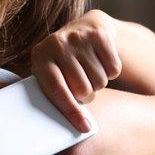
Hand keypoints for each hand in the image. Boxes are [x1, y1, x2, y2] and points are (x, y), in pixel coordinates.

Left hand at [31, 9, 121, 131]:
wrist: (86, 26)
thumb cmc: (66, 62)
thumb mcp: (53, 73)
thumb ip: (57, 96)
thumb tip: (79, 128)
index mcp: (40, 57)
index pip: (56, 90)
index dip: (71, 112)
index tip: (85, 128)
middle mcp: (57, 43)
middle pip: (82, 89)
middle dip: (86, 95)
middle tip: (83, 87)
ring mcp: (78, 36)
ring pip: (99, 81)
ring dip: (98, 83)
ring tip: (90, 72)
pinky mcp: (99, 34)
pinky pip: (113, 69)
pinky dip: (111, 72)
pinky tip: (101, 62)